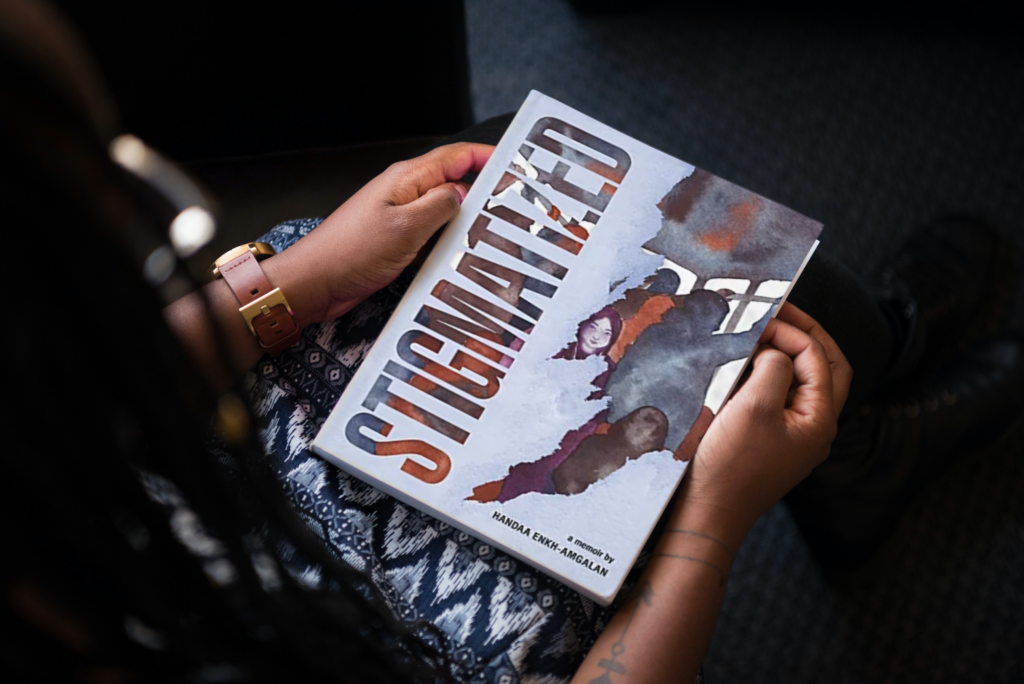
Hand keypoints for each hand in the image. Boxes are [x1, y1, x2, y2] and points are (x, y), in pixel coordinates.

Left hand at [263, 142, 493, 327]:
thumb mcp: (407, 227)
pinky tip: (461, 253)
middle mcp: (404, 193)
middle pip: (453, 182)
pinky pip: (431, 233)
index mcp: (407, 179)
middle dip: (483, 191)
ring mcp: (400, 216)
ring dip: (467, 219)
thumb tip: (464, 194)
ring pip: (444, 210)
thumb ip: (441, 206)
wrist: (315, 282)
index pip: (456, 157)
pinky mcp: (396, 240)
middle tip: (513, 205)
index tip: (515, 165)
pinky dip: (449, 240)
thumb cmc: (350, 253)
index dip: (487, 157)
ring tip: (494, 231)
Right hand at [673, 303, 852, 545]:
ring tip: (756, 336)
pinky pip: (778, 400)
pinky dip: (765, 377)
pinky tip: (740, 369)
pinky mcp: (770, 443)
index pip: (819, 359)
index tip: (762, 318)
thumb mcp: (754, 407)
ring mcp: (793, 437)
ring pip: (801, 383)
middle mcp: (813, 428)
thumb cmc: (731, 465)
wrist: (707, 515)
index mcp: (820, 420)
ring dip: (783, 356)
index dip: (793, 332)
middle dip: (804, 337)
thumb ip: (774, 368)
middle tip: (778, 313)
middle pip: (824, 369)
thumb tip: (775, 352)